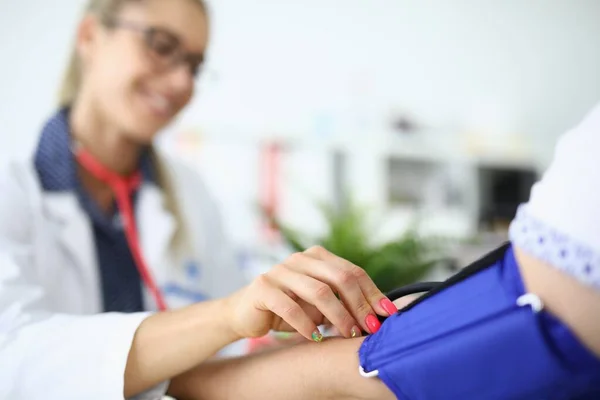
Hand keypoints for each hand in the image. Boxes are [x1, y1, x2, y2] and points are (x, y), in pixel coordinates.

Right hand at [224, 246, 397, 341]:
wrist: (245, 313)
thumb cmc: (289, 309)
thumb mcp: (320, 305)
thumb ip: (343, 303)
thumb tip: (380, 315)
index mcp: (317, 256)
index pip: (352, 271)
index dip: (372, 293)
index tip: (387, 315)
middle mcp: (300, 259)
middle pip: (340, 277)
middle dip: (359, 304)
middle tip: (370, 328)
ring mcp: (280, 270)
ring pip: (319, 291)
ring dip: (338, 316)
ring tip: (349, 334)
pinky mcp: (263, 287)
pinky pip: (290, 306)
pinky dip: (306, 324)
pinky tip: (316, 337)